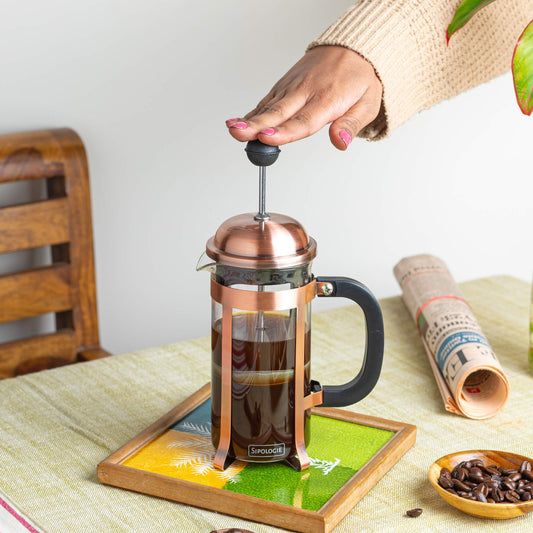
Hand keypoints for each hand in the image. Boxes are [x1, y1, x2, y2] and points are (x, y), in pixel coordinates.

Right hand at [226, 45, 382, 149]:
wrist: (353, 49)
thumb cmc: (358, 79)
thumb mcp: (367, 104)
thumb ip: (351, 125)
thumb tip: (340, 143)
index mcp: (327, 99)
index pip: (303, 121)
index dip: (284, 132)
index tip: (267, 138)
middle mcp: (306, 92)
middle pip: (278, 113)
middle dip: (256, 125)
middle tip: (239, 132)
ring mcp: (292, 87)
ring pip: (268, 107)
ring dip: (249, 118)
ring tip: (232, 128)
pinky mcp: (284, 86)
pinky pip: (266, 102)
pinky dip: (251, 112)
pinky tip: (237, 122)